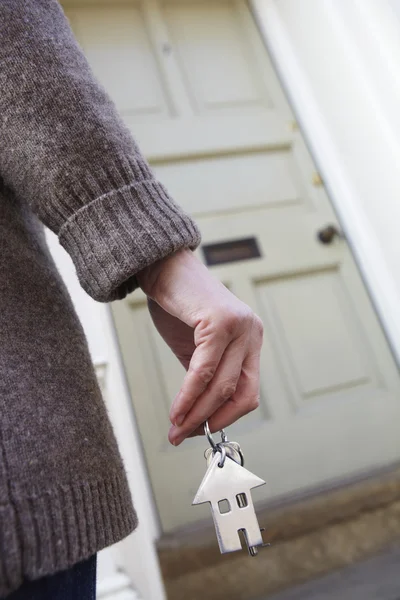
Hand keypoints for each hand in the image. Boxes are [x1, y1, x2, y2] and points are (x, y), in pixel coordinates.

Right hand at [137, 249, 262, 445]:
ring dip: (196, 413)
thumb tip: (196, 418)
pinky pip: (203, 370)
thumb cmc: (177, 305)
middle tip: (182, 436)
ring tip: (175, 428)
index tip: (200, 431)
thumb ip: (202, 377)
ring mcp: (239, 326)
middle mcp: (251, 333)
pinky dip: (188, 395)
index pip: (247, 391)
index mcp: (250, 341)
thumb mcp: (194, 347)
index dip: (225, 417)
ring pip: (221, 385)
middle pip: (239, 393)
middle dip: (210, 420)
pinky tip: (176, 409)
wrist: (162, 267)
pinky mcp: (220, 321)